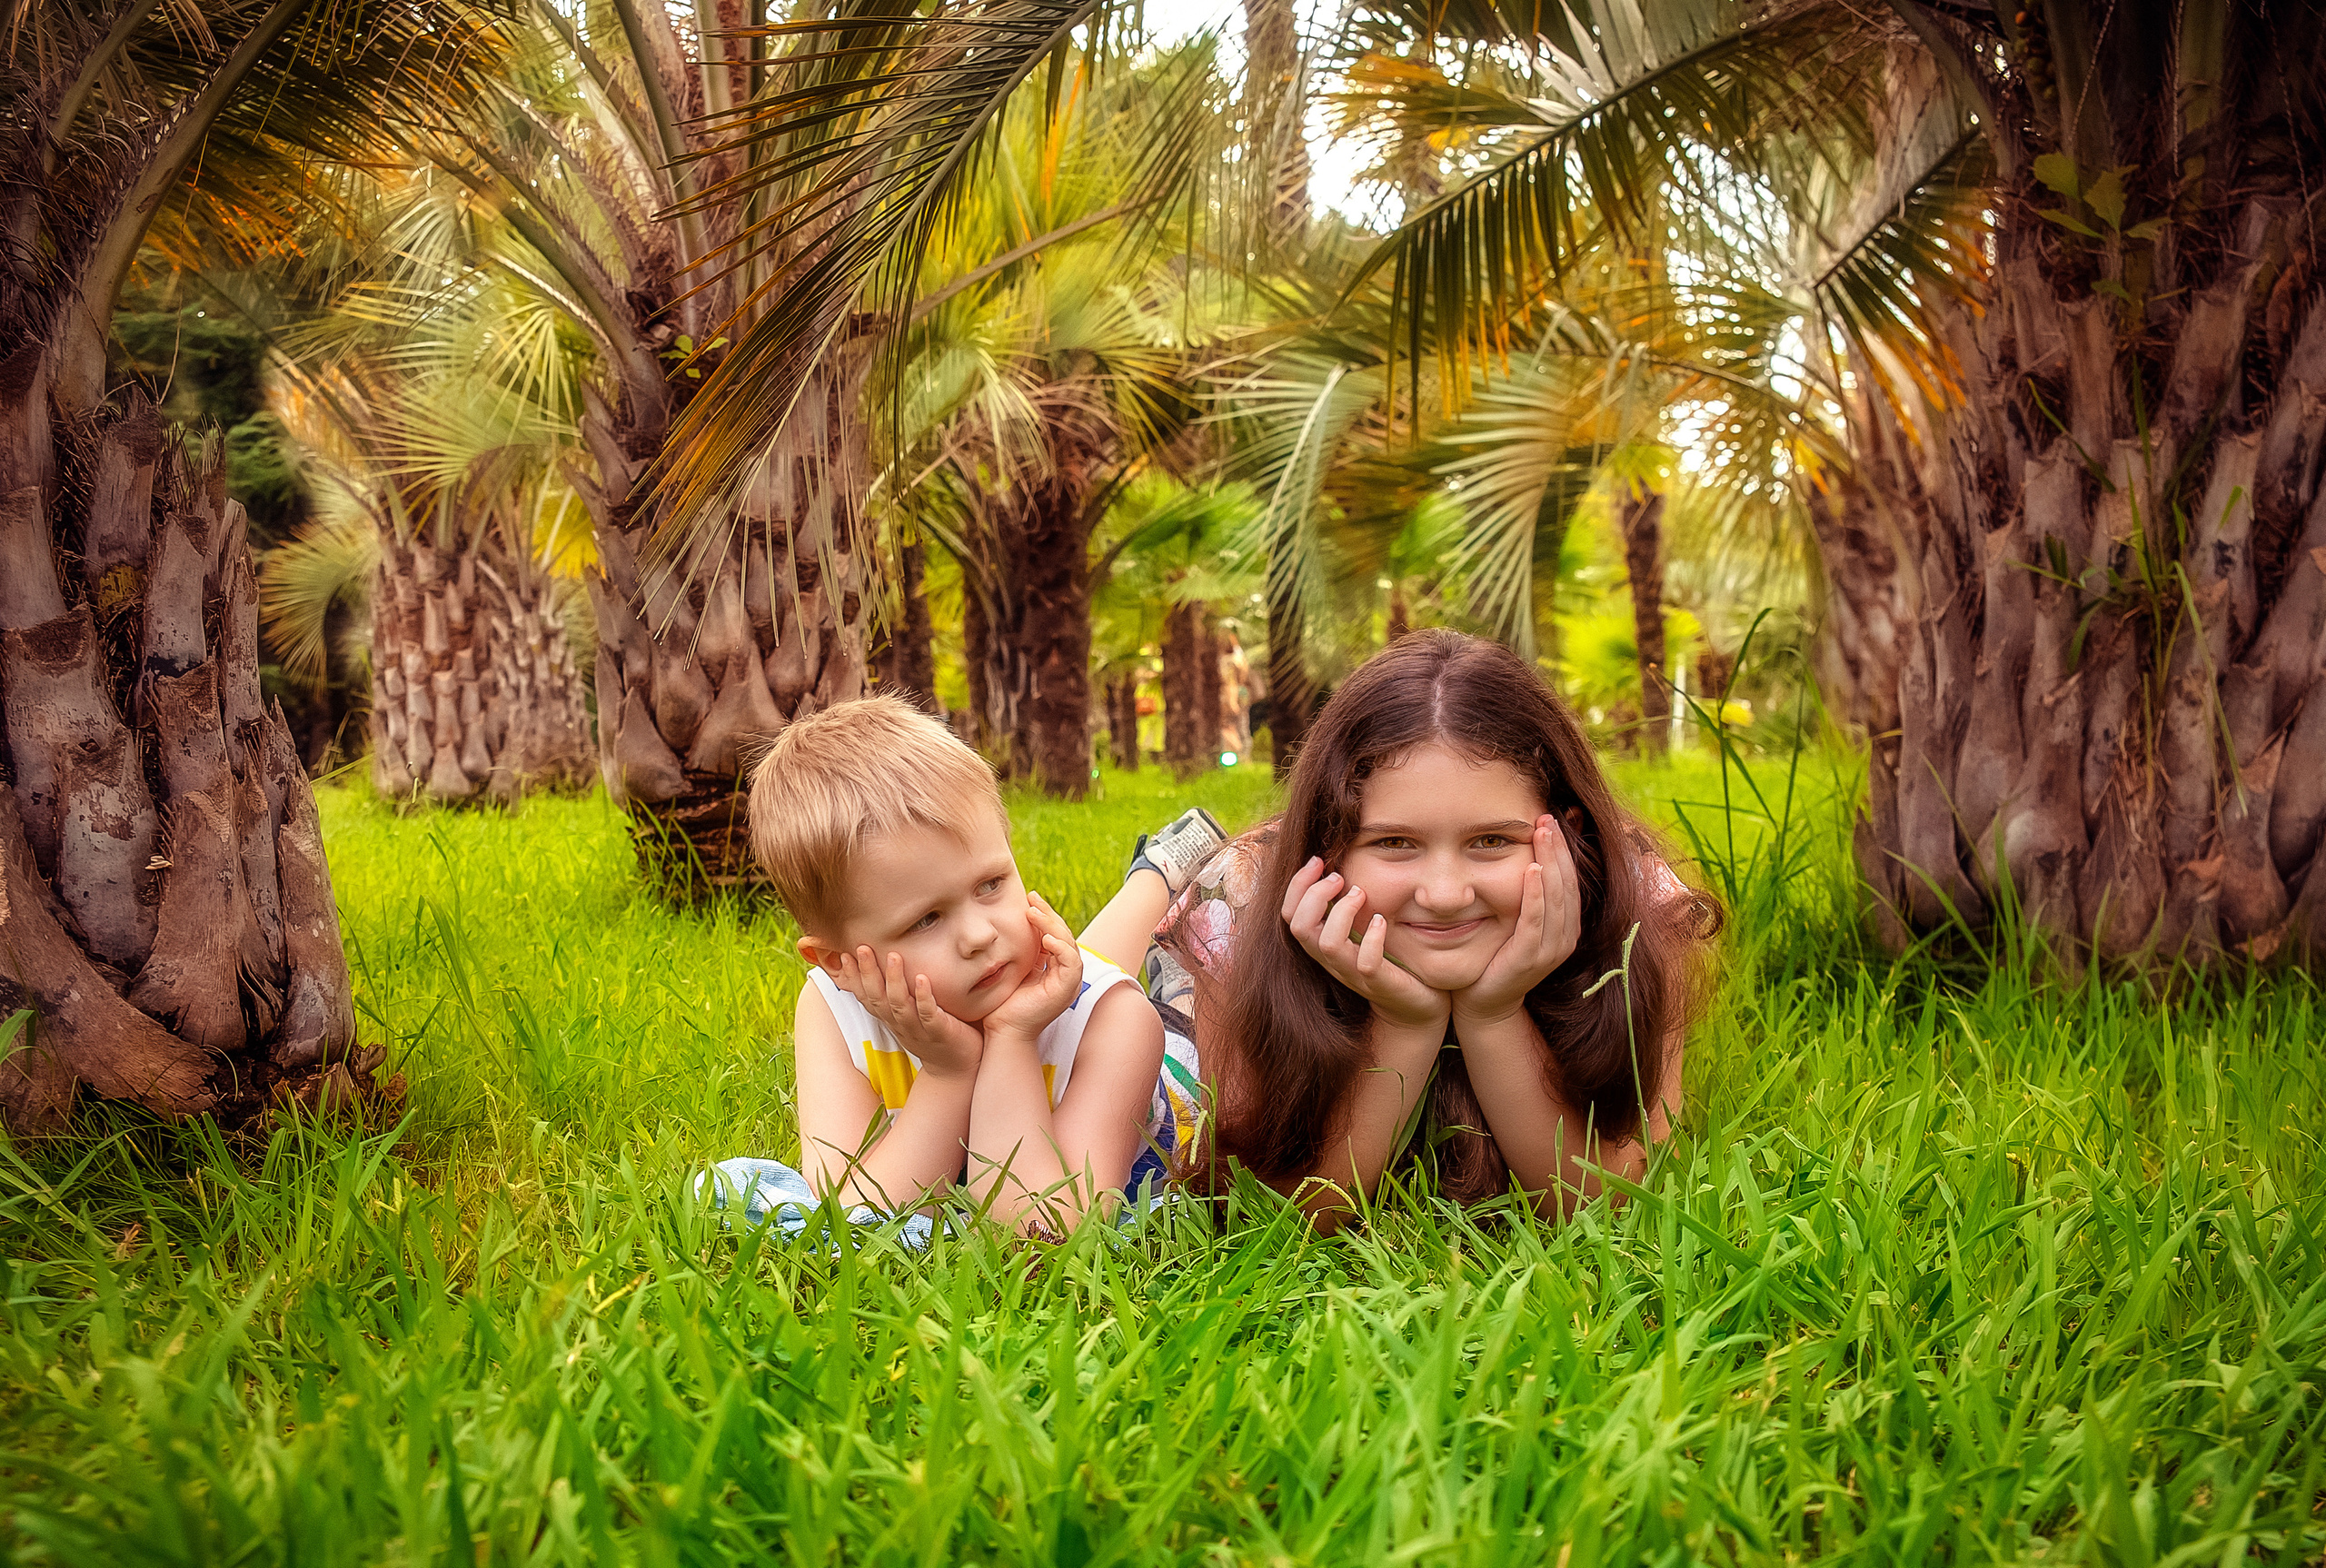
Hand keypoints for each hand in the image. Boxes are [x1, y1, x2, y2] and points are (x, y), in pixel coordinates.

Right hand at [831, 946, 984, 1078]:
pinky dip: (924, 997)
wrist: (957, 1067)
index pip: (867, 997)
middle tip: (862, 948)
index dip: (854, 978)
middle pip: (878, 998)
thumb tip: (887, 966)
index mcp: (891, 1019)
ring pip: (900, 1005)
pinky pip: (929, 1014)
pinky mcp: (939, 1032)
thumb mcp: (911, 1015)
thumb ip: (897, 995)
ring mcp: (919, 1029)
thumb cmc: (935, 1033)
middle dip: (869, 973)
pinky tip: (922, 979)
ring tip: (893, 956)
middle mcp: (900, 1024)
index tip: (844, 955)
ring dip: (894, 981)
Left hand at [983, 892, 1082, 1042]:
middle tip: (1031, 898)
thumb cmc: (1002, 1005)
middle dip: (1048, 915)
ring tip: (1033, 913)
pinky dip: (1060, 947)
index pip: (1054, 935)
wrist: (1003, 1032)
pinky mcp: (1067, 990)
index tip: (1029, 899)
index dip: (1044, 916)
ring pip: (1068, 944)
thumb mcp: (1013, 969)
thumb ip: (1020, 951)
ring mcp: (1068, 983)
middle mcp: (1065, 974)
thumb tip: (1010, 925)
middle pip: (1063, 935)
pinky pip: (1071, 962)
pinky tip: (1045, 937)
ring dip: (1052, 926)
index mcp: (1054, 969)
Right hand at [1282, 857, 1449, 1031]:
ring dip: (1342, 912)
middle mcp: (1331, 961)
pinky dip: (1372, 938)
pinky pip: (1366, 963)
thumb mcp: (1360, 929)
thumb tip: (1335, 864)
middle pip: (1300, 928)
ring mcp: (1353, 974)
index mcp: (1322, 944)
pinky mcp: (1378, 983)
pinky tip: (1381, 921)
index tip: (1318, 861)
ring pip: (1329, 944)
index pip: (1290, 915)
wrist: (1414, 1006)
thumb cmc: (1388, 960)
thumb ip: (1345, 905)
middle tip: (1339, 877)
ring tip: (1361, 893)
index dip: (1297, 885)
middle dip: (1315, 895)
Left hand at [1450, 815, 1579, 1026]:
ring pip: (1556, 898)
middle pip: (1567, 884)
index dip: (1563, 850)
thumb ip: (1526, 894)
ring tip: (1543, 832)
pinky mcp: (1529, 959)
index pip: (1569, 880)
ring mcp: (1550, 950)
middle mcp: (1564, 937)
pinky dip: (1536, 894)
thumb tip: (1527, 855)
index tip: (1551, 820)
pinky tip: (1532, 870)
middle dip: (1558, 849)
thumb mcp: (1515, 920)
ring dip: (1551, 862)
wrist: (1481, 1001)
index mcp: (1565, 926)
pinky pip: (1535, 921)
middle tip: (1547, 817)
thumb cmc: (1495, 955)